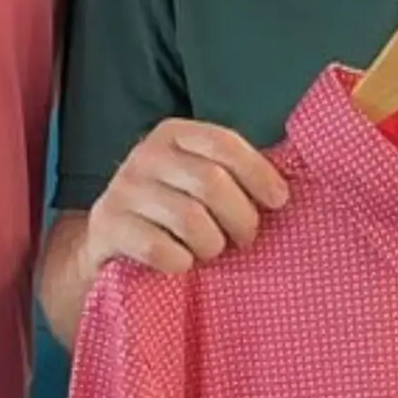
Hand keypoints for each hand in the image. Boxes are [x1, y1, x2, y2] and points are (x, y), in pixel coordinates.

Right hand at [85, 119, 290, 282]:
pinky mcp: (107, 225)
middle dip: (241, 218)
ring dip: (211, 244)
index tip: (279, 201)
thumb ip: (237, 175)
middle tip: (245, 239)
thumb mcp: (200, 183)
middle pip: (212, 183)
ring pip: (189, 219)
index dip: (259, 173)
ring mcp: (123, 189)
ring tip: (211, 250)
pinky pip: (159, 248)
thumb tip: (291, 184)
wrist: (111, 245)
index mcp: (175, 134)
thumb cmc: (173, 212)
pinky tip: (182, 263)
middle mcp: (146, 154)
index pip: (224, 143)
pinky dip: (180, 262)